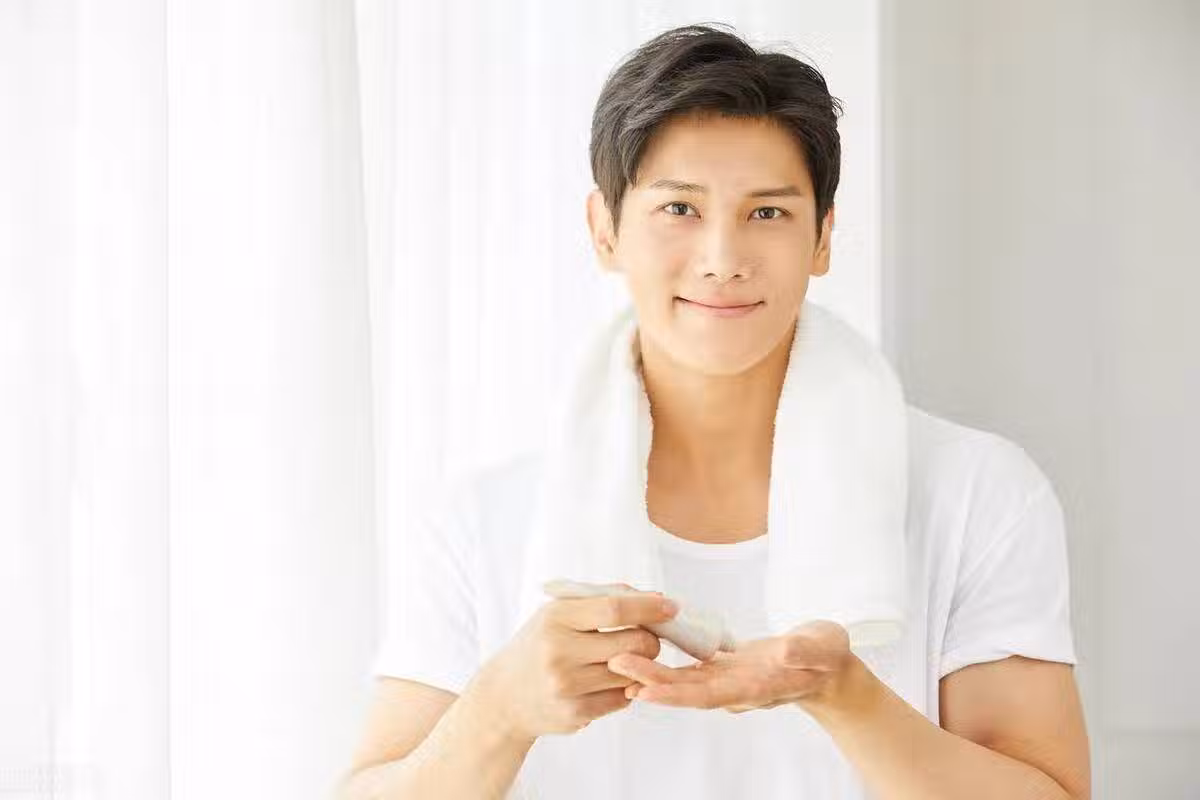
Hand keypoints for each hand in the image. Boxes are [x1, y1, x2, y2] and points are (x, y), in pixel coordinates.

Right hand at [469, 585, 680, 740]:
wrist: (504, 696)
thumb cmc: (538, 645)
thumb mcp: (557, 614)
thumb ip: (601, 601)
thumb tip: (654, 599)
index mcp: (555, 619)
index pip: (615, 609)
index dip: (648, 608)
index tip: (671, 607)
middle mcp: (559, 652)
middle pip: (632, 644)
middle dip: (651, 640)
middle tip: (649, 638)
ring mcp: (567, 686)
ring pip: (632, 674)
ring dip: (640, 666)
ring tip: (625, 659)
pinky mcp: (575, 714)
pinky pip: (621, 699)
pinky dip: (625, 688)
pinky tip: (608, 681)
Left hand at [606, 619, 853, 712]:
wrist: (829, 670)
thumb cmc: (828, 657)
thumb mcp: (824, 649)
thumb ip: (806, 651)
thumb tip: (787, 651)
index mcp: (754, 687)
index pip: (707, 695)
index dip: (674, 694)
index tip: (643, 690)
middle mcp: (735, 689)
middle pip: (686, 690)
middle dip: (650, 681)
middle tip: (616, 664)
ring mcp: (728, 680)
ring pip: (683, 681)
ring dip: (652, 673)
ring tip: (619, 659)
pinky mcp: (725, 668)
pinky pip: (690, 669)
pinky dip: (668, 663)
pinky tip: (645, 652)